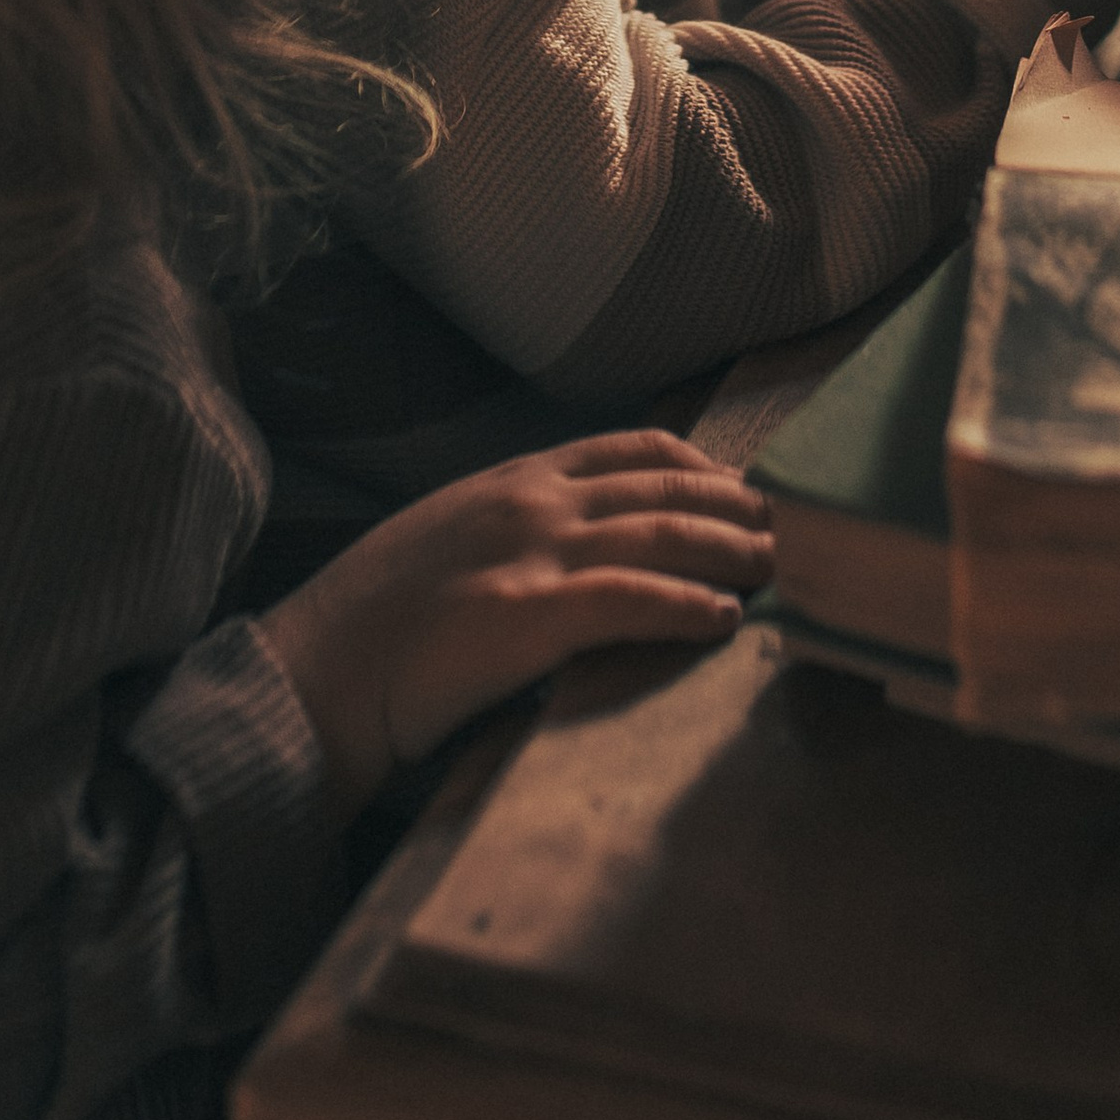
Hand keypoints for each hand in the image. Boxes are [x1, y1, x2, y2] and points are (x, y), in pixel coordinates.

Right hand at [258, 432, 770, 819]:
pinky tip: (725, 619)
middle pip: (667, 488)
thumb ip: (518, 526)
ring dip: (738, 550)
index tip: (753, 490)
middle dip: (743, 506)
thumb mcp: (452, 538)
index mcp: (516, 480)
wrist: (314, 670)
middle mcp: (532, 503)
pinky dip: (686, 605)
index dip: (706, 467)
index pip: (636, 449)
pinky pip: (627, 600)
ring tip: (790, 569)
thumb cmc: (376, 619)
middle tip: (805, 528)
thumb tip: (584, 542)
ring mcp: (529, 555)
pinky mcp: (525, 618)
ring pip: (663, 534)